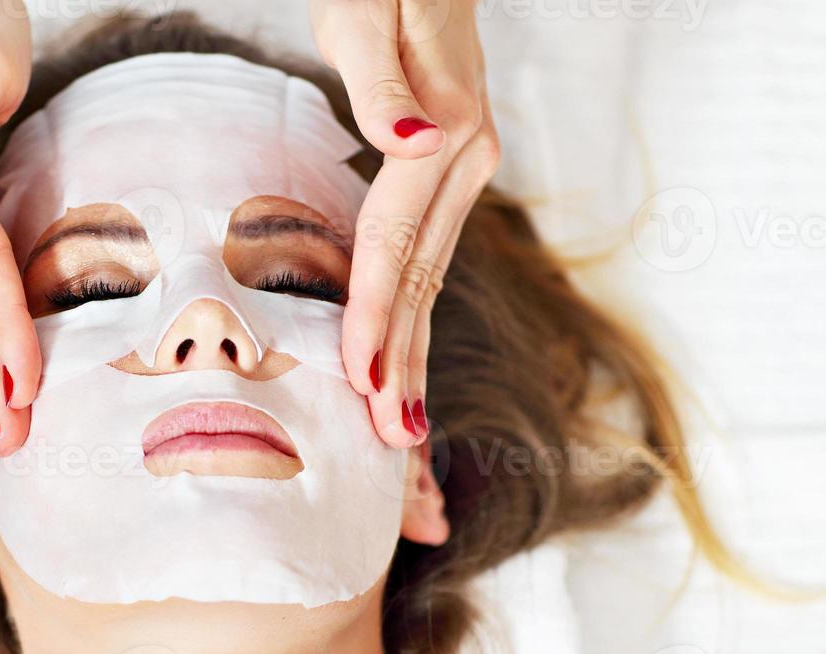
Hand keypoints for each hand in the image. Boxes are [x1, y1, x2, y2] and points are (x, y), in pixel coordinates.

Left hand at [310, 0, 500, 447]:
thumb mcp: (373, 14)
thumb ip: (388, 82)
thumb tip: (415, 141)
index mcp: (447, 131)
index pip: (398, 242)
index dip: (376, 313)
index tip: (361, 380)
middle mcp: (464, 159)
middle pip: (422, 277)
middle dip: (403, 362)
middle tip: (390, 438)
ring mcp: (462, 170)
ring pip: (431, 278)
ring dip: (414, 355)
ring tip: (402, 426)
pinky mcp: (448, 174)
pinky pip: (428, 259)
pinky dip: (414, 317)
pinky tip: (404, 360)